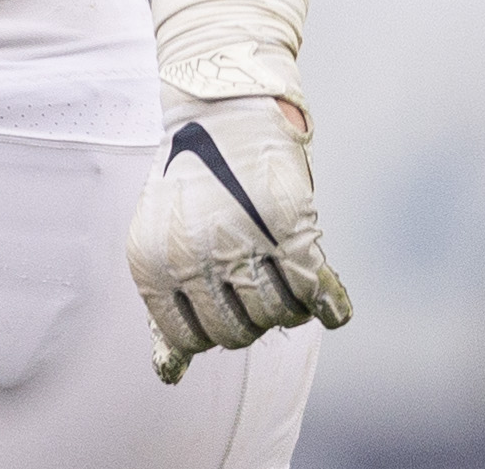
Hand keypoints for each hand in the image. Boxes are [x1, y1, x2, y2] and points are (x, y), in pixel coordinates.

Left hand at [128, 91, 352, 380]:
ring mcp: (240, 242)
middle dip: (252, 318)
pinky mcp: (289, 224)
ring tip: (281, 273)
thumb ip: (169, 307)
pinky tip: (332, 304)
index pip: (193, 341)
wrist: (217, 109)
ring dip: (290, 306)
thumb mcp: (160, 242)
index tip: (225, 303)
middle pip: (239, 334)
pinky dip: (331, 306)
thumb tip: (169, 374)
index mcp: (152, 264)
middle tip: (256, 283)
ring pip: (281, 317)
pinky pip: (318, 291)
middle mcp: (192, 258)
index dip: (214, 329)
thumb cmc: (188, 184)